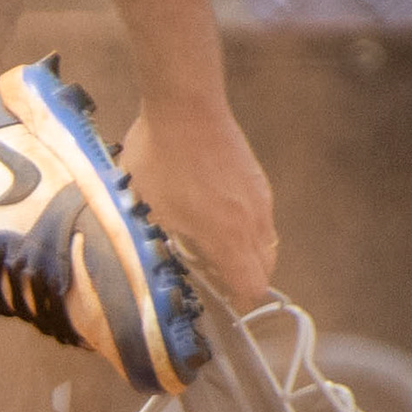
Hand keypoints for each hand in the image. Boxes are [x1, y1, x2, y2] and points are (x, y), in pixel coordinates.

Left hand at [116, 101, 277, 313]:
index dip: (238, 301)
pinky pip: (260, 217)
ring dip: (244, 253)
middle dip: (242, 279)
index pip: (251, 285)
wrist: (186, 107)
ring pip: (265, 241)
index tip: (220, 304)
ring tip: (207, 247)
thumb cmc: (160, 159)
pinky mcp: (257, 178)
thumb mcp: (146, 211)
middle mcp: (253, 220)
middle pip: (264, 266)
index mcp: (227, 236)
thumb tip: (160, 266)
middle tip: (210, 278)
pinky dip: (246, 229)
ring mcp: (259, 197)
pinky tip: (213, 216)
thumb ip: (160, 244)